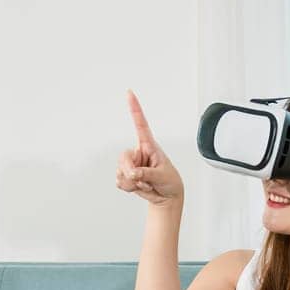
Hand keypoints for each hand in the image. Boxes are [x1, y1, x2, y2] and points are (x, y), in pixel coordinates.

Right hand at [116, 90, 183, 205]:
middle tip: (139, 179)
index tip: (129, 93)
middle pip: (123, 157)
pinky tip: (139, 187)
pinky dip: (129, 187)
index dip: (135, 109)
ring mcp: (131, 165)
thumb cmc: (170, 181)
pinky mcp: (126, 176)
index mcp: (150, 146)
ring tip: (145, 183)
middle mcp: (139, 153)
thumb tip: (133, 173)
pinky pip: (120, 181)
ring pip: (120, 171)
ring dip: (132, 181)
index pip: (141, 125)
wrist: (167, 197)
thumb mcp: (162, 175)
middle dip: (129, 171)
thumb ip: (146, 173)